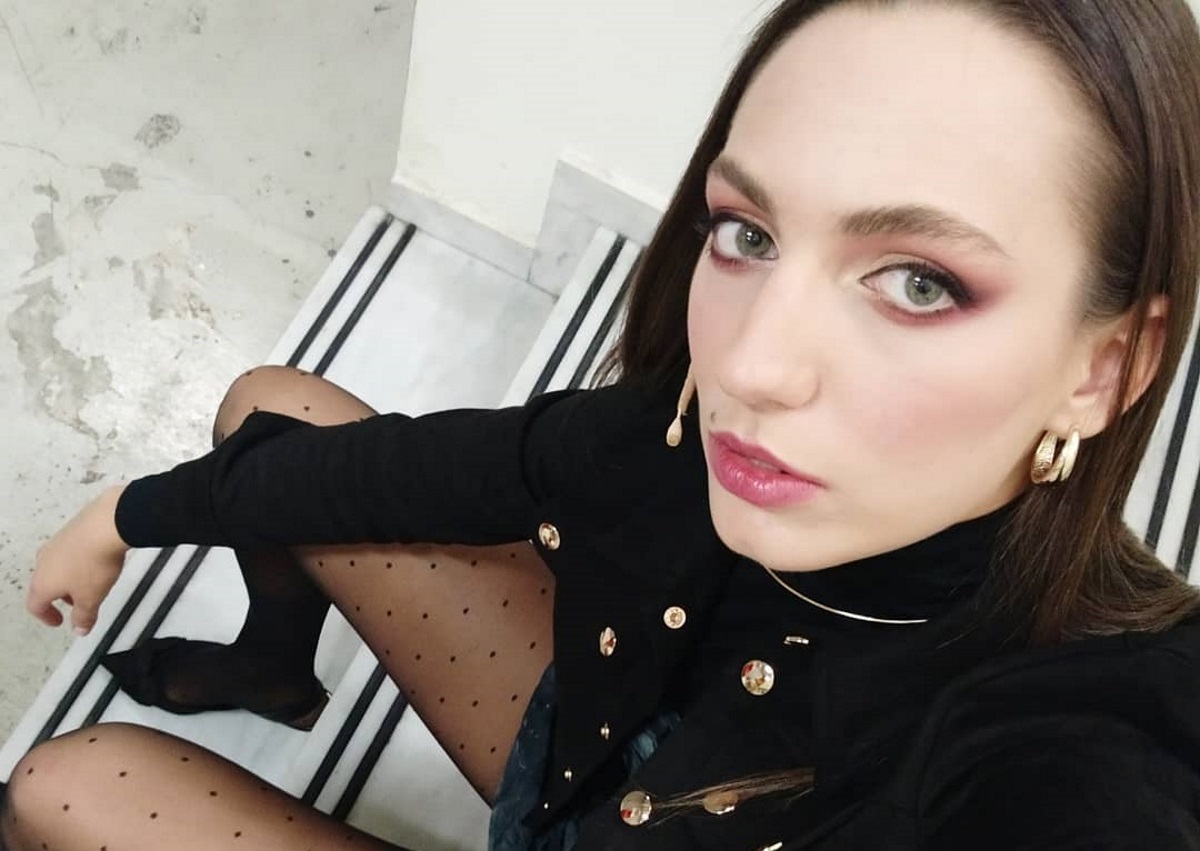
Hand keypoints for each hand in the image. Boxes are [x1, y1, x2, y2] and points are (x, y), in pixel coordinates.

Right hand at [27, 484, 129, 635]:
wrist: (107, 524)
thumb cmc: (94, 564)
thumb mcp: (91, 598)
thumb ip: (84, 616)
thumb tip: (80, 629)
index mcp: (42, 582)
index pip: (35, 605)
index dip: (47, 617)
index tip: (59, 622)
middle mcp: (43, 561)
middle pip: (45, 584)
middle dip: (60, 597)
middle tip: (78, 603)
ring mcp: (56, 543)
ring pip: (57, 566)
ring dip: (70, 578)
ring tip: (92, 582)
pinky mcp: (71, 529)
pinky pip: (70, 550)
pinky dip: (79, 560)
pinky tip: (97, 560)